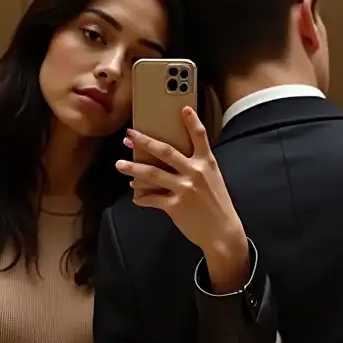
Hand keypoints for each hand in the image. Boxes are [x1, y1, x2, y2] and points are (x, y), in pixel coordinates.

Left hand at [116, 108, 249, 292]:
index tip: (183, 108)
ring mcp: (184, 189)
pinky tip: (135, 195)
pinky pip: (152, 198)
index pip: (200, 136)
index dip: (191, 121)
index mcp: (208, 164)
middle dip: (145, 141)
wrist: (223, 233)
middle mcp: (195, 172)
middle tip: (129, 135)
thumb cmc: (217, 206)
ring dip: (133, 168)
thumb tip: (170, 162)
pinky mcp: (175, 205)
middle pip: (166, 151)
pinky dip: (141, 197)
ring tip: (120, 164)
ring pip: (152, 173)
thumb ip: (197, 168)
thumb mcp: (213, 181)